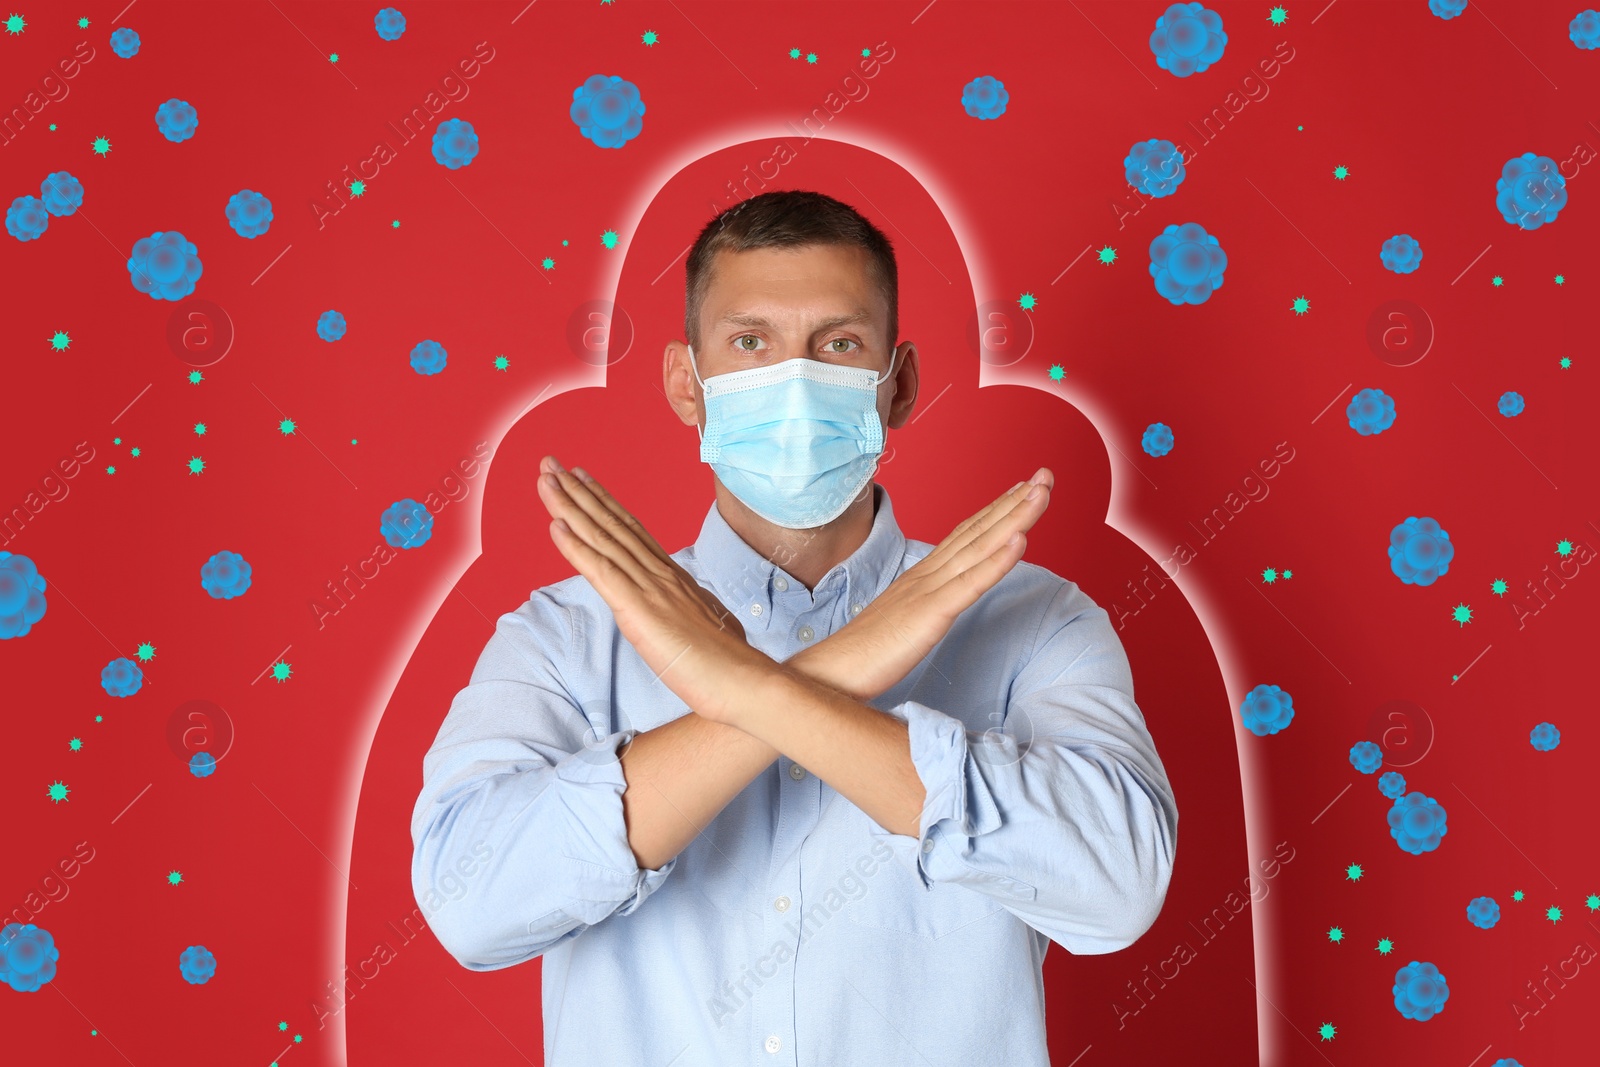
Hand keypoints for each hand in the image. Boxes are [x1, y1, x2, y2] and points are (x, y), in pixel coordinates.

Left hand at [536, 456, 761, 716]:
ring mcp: (648, 587)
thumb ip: (690, 608)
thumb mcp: (706, 624)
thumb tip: (688, 607)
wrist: (741, 678)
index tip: (583, 479)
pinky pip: (601, 571)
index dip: (604, 502)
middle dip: (579, 492)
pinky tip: (556, 525)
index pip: (632, 530)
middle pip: (612, 524)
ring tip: (546, 479)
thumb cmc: (728, 661)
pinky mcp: (637, 608)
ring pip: (602, 538)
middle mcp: (658, 573)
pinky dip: (576, 546)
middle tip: (551, 464)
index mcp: (672, 576)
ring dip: (569, 506)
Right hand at [786, 469, 1052, 702]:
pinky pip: (969, 585)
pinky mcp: (929, 615)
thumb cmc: (862, 653)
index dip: (995, 510)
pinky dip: (996, 561)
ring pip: (979, 547)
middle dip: (1014, 502)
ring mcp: (928, 591)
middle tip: (1045, 475)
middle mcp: (927, 575)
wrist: (829, 673)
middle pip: (977, 531)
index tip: (1021, 489)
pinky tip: (1020, 541)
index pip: (965, 535)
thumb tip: (936, 603)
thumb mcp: (901, 621)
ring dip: (1014, 517)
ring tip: (1041, 492)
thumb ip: (920, 605)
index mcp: (922, 577)